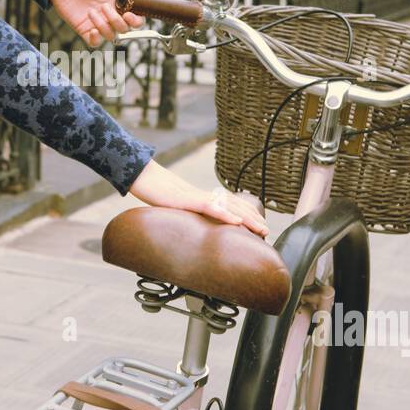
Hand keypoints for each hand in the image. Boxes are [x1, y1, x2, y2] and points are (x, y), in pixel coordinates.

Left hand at [48, 0, 154, 45]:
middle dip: (118, 21)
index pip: (135, 18)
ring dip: (104, 25)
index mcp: (119, 3)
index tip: (130, 14)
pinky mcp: (85, 30)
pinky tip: (91, 27)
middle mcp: (110, 15)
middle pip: (125, 30)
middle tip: (105, 7)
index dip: (136, 21)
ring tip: (92, 11)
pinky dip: (95, 38)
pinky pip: (95, 43)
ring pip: (111, 36)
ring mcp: (98, 23)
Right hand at [127, 160, 269, 237]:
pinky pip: (211, 207)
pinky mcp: (188, 200)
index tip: (258, 226)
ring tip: (262, 229)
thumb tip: (189, 228)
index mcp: (202, 198)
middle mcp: (204, 196)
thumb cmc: (155, 193)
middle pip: (235, 206)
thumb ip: (185, 215)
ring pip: (228, 207)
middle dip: (253, 218)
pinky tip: (238, 223)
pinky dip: (226, 215)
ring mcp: (198, 197)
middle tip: (267, 231)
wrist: (143, 177)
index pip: (230, 206)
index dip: (246, 214)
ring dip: (248, 218)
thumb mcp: (174, 208)